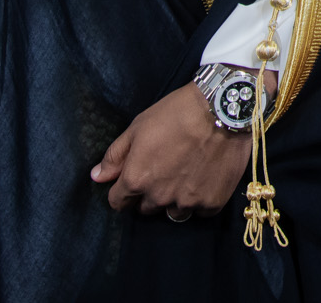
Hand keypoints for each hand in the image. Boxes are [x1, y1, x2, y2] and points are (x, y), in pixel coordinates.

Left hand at [90, 80, 259, 218]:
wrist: (223, 108)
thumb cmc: (176, 113)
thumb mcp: (138, 127)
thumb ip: (115, 156)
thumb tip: (97, 177)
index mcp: (136, 179)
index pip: (118, 202)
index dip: (123, 190)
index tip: (135, 177)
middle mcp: (159, 197)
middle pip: (146, 208)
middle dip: (150, 192)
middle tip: (165, 168)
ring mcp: (187, 202)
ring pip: (173, 212)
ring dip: (175, 198)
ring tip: (186, 173)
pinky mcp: (212, 202)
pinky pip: (200, 210)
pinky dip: (201, 198)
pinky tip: (205, 177)